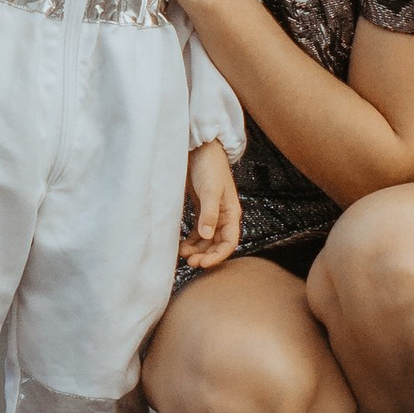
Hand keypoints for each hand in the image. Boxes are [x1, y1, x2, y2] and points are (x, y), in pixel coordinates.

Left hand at [180, 138, 240, 272]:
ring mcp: (212, 213)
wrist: (201, 148)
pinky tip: (182, 245)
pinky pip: (198, 231)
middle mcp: (223, 216)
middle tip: (190, 262)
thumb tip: (206, 236)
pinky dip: (191, 240)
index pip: (229, 242)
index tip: (203, 263)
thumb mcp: (211, 190)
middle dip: (205, 255)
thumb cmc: (210, 166)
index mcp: (231, 213)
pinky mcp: (201, 209)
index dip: (218, 255)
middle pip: (217, 244)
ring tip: (183, 255)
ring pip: (206, 239)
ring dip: (197, 249)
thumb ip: (209, 213)